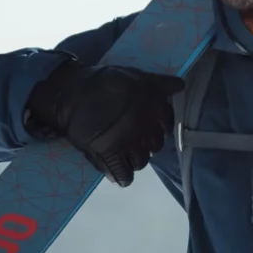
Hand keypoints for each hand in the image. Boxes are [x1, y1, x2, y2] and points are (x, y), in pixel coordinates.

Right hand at [24, 59, 184, 186]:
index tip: (149, 128)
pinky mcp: (109, 155)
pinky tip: (119, 172)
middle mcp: (146, 127)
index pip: (166, 124)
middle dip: (146, 145)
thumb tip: (179, 85)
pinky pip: (124, 175)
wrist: (73, 91)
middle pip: (155, 146)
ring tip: (123, 154)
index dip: (159, 127)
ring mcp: (128, 143)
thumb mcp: (137, 76)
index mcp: (154, 107)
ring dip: (134, 160)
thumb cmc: (104, 81)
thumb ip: (160, 83)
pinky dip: (122, 177)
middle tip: (133, 140)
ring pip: (141, 162)